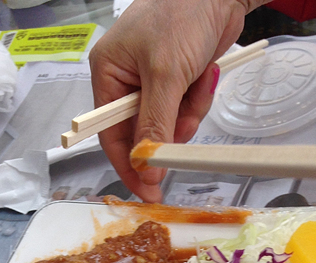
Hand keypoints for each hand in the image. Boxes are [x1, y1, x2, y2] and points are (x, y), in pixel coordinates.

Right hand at [89, 0, 257, 201]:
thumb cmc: (181, 13)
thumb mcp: (165, 74)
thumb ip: (154, 126)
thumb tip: (145, 169)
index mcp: (108, 75)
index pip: (111, 135)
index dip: (129, 166)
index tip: (148, 192)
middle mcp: (126, 81)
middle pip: (144, 134)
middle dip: (169, 129)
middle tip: (186, 116)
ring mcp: (154, 82)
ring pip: (170, 125)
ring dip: (189, 111)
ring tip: (199, 78)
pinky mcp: (178, 81)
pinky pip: (187, 110)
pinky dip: (200, 98)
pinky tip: (206, 72)